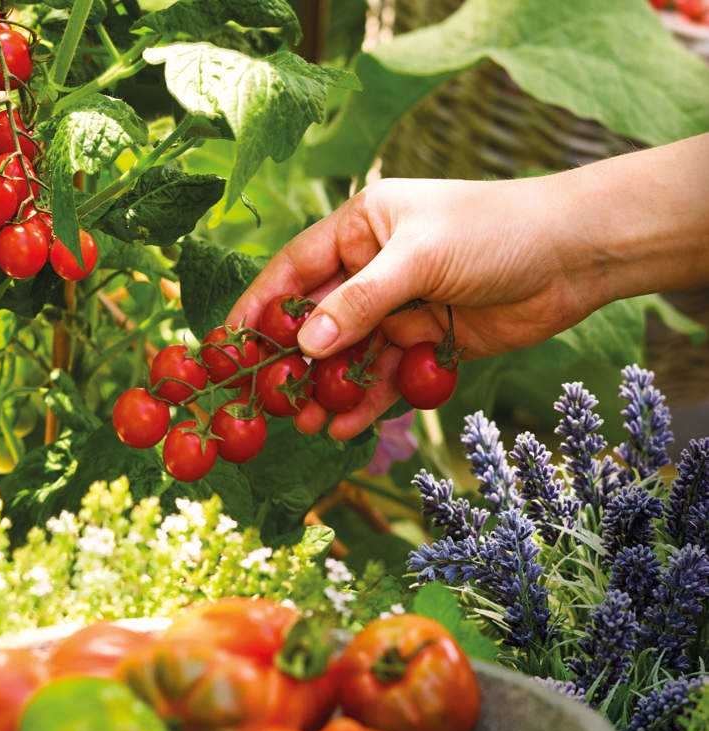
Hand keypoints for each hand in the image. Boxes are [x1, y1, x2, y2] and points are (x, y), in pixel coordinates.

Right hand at [227, 135, 708, 439]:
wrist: (575, 254)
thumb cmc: (495, 229)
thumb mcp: (420, 257)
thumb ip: (362, 302)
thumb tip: (305, 346)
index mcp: (360, 229)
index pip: (294, 270)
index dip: (258, 307)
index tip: (226, 344)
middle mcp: (372, 270)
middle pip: (317, 322)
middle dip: (290, 362)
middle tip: (264, 400)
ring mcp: (398, 310)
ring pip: (348, 357)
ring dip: (325, 390)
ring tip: (302, 422)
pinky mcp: (425, 344)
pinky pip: (386, 379)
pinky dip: (366, 403)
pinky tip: (345, 429)